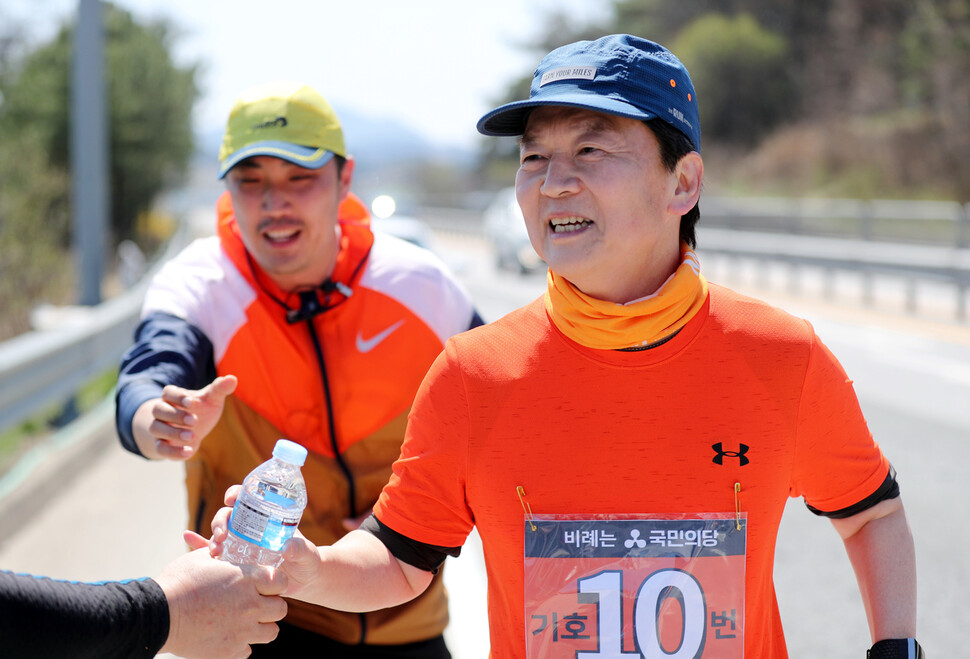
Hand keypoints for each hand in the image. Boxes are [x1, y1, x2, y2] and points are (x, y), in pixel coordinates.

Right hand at [134, 375, 237, 459]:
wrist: (192, 430)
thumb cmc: (201, 409)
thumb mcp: (211, 399)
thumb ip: (220, 389)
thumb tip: (232, 379)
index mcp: (172, 397)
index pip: (168, 392)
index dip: (178, 397)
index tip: (191, 402)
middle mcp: (162, 411)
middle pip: (159, 410)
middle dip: (175, 415)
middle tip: (194, 420)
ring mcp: (159, 429)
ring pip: (156, 428)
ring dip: (172, 433)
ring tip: (192, 436)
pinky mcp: (161, 445)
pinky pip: (160, 449)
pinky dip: (173, 452)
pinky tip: (189, 452)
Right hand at [154, 548, 286, 658]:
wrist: (158, 614)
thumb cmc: (179, 581)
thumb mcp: (202, 559)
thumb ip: (221, 554)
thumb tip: (224, 546)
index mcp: (247, 579)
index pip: (281, 581)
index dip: (275, 582)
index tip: (266, 583)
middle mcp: (250, 605)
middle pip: (281, 608)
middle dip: (272, 605)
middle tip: (256, 603)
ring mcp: (242, 630)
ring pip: (271, 632)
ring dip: (261, 626)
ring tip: (246, 621)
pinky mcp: (230, 650)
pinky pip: (248, 650)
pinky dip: (242, 644)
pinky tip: (229, 635)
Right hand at [185, 484, 322, 601]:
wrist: (303, 581)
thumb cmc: (306, 562)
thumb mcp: (306, 554)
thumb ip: (300, 550)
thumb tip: (288, 547)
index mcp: (268, 519)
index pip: (250, 500)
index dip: (237, 494)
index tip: (231, 498)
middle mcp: (252, 528)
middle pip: (230, 516)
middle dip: (222, 521)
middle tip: (222, 534)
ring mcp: (241, 544)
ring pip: (220, 534)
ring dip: (212, 537)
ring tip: (212, 550)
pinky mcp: (235, 561)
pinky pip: (214, 551)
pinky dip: (200, 544)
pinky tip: (187, 537)